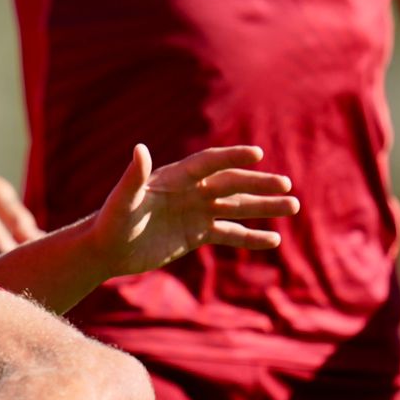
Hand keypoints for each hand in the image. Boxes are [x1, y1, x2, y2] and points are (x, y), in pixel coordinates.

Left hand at [88, 144, 297, 278]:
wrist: (107, 249)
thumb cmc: (111, 222)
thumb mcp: (123, 201)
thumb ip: (133, 177)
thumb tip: (140, 149)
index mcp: (174, 177)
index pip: (209, 163)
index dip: (231, 158)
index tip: (257, 154)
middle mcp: (189, 191)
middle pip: (230, 184)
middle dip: (258, 184)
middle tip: (287, 185)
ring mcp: (195, 212)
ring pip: (236, 207)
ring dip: (263, 207)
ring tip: (293, 206)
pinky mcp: (196, 234)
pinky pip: (229, 233)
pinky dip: (251, 236)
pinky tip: (274, 239)